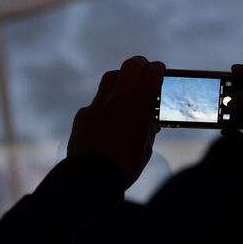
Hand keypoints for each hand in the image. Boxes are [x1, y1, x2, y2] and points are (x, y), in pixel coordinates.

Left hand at [68, 56, 164, 189]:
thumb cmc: (124, 166)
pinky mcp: (82, 114)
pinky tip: (108, 117)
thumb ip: (148, 130)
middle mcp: (117, 100)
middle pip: (130, 66)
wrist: (90, 179)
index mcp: (137, 108)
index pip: (151, 75)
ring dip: (121, 78)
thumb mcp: (145, 148)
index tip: (160, 69)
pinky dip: (105, 104)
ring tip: (126, 88)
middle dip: (140, 64)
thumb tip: (152, 122)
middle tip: (145, 69)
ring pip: (110, 78)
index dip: (158, 69)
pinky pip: (96, 102)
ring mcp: (97, 105)